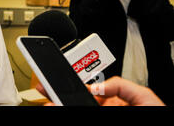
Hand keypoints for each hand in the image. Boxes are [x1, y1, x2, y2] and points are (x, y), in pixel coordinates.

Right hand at [36, 76, 164, 105]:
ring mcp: (98, 117)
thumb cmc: (157, 114)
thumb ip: (120, 85)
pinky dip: (66, 108)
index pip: (88, 92)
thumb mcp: (143, 97)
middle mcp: (103, 110)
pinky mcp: (94, 124)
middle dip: (60, 97)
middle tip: (48, 94)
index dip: (72, 87)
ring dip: (60, 104)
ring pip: (74, 107)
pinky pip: (78, 114)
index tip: (59, 83)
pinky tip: (60, 105)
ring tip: (52, 102)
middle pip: (77, 102)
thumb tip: (97, 87)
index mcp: (114, 102)